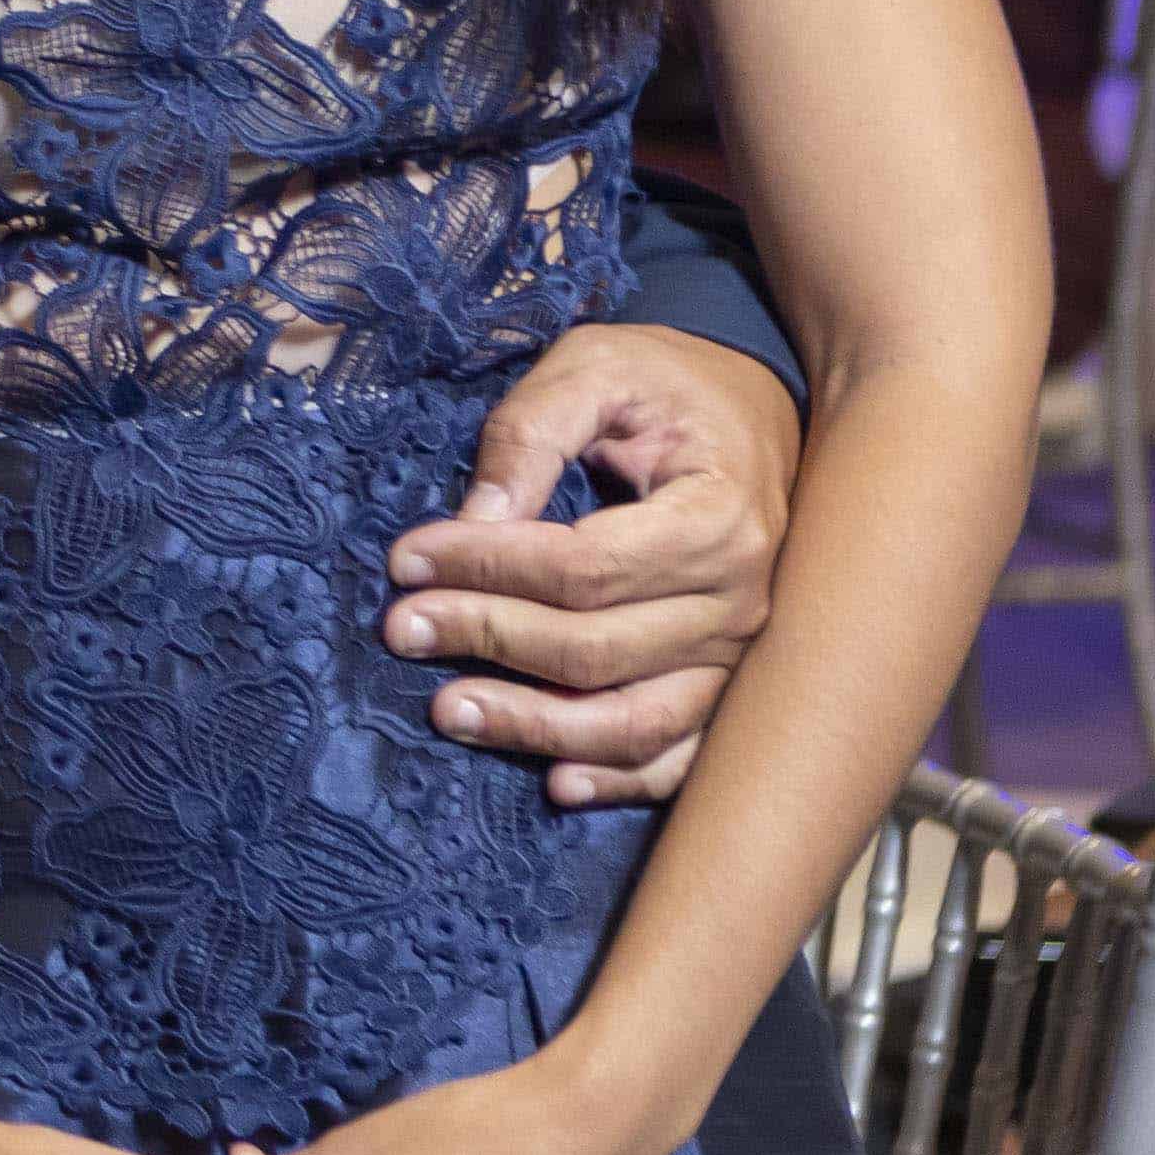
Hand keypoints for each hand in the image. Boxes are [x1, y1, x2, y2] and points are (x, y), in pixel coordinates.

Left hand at [384, 318, 795, 805]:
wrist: (755, 406)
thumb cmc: (667, 385)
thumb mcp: (594, 369)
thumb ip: (530, 433)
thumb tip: (473, 522)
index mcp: (717, 516)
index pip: (584, 568)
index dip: (487, 569)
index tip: (405, 558)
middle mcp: (741, 600)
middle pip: (598, 649)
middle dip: (486, 638)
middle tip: (399, 628)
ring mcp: (741, 655)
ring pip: (637, 720)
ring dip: (537, 728)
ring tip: (447, 711)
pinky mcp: (730, 684)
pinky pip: (682, 754)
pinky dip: (622, 779)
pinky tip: (556, 785)